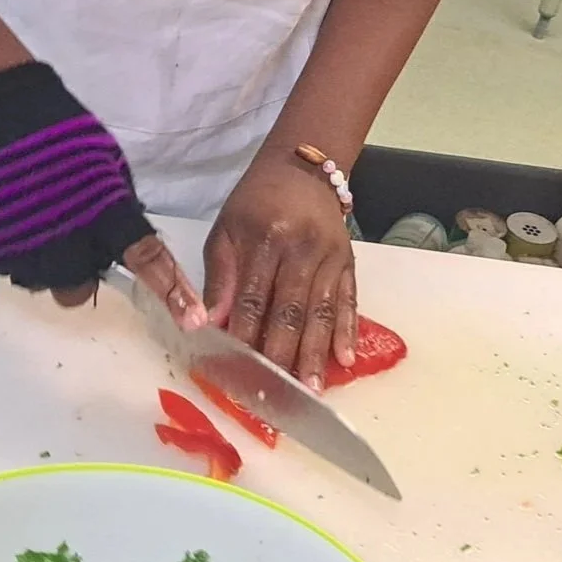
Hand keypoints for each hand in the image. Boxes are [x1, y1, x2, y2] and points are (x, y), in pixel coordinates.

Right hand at [0, 58, 202, 321]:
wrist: (3, 120)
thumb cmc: (67, 137)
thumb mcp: (109, 167)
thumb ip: (118, 209)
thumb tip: (123, 236)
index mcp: (108, 216)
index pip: (148, 260)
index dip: (172, 290)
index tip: (193, 318)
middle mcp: (70, 243)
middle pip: (83, 289)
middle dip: (86, 271)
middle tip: (78, 239)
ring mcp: (28, 251)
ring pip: (48, 283)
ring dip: (53, 264)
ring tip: (46, 225)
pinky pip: (18, 268)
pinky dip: (25, 252)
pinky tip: (24, 221)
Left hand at [204, 151, 356, 387]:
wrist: (303, 166)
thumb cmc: (256, 201)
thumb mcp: (226, 229)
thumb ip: (220, 277)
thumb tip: (210, 324)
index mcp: (267, 239)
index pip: (253, 299)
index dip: (244, 338)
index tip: (235, 374)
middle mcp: (304, 249)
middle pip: (292, 311)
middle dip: (283, 356)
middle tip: (276, 395)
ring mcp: (332, 256)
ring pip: (323, 312)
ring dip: (317, 353)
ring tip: (312, 389)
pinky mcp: (350, 260)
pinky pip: (350, 299)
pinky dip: (348, 330)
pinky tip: (346, 358)